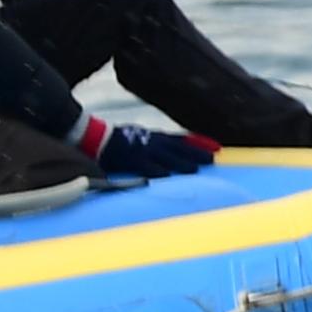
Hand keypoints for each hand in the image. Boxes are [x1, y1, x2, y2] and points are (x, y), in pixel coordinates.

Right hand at [86, 120, 215, 178]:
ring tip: (196, 168)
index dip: (199, 142)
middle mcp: (152, 142)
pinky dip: (156, 169)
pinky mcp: (131, 159)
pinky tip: (166, 175)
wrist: (94, 136)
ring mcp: (142, 150)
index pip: (181, 139)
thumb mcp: (140, 138)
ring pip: (166, 156)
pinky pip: (145, 166)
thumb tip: (170, 159)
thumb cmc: (117, 140)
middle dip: (196, 151)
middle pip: (179, 147)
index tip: (216, 147)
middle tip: (213, 157)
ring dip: (181, 162)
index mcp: (155, 137)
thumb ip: (156, 146)